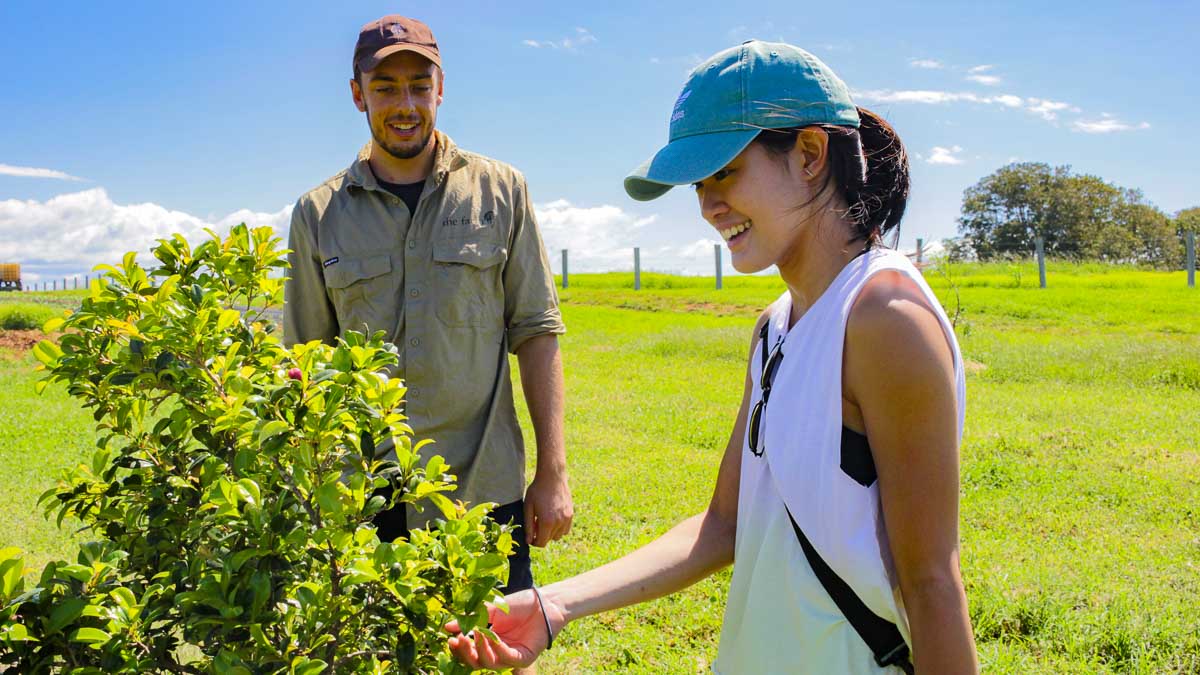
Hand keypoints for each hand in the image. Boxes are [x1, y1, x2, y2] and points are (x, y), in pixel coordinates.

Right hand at [445, 589, 564, 669]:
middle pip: (477, 662)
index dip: (459, 648)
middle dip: (466, 652)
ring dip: (481, 650)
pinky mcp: (524, 658)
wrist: (544, 602)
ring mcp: (511, 656)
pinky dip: (499, 650)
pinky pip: (508, 659)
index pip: (470, 652)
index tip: (450, 638)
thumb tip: (448, 626)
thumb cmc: (519, 605)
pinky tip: (493, 639)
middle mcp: (498, 652)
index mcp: (489, 643)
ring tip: (475, 635)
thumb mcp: (490, 609)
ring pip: (490, 664)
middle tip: (459, 639)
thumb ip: (471, 619)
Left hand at [523, 471, 572, 546]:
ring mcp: (566, 518)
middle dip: (542, 535)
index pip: (541, 543)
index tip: (531, 537)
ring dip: (551, 533)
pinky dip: (560, 528)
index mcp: (546, 522)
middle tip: (536, 523)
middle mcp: (558, 522)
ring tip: (545, 520)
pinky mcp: (571, 514)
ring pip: (558, 536)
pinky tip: (553, 519)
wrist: (552, 477)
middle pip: (549, 539)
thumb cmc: (537, 491)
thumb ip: (528, 526)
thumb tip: (529, 541)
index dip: (534, 542)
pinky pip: (566, 529)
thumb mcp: (528, 508)